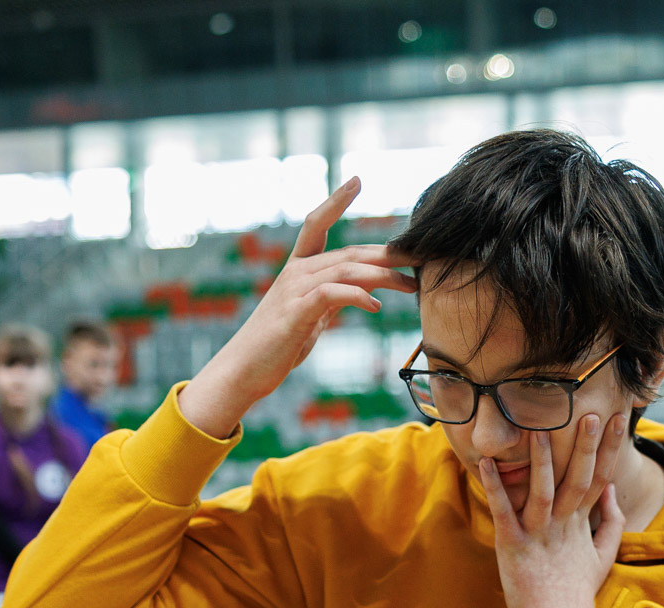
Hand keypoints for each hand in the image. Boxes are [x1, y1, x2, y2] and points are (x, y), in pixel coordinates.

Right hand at [178, 177, 414, 437]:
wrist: (243, 371)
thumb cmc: (277, 346)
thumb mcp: (310, 317)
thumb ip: (331, 299)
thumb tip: (362, 294)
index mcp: (297, 269)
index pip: (316, 224)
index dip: (335, 201)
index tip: (356, 180)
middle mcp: (295, 272)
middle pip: (348, 252)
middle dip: (387, 253)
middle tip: (420, 255)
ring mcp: (294, 291)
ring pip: (345, 270)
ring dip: (383, 276)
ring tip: (410, 284)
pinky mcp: (295, 313)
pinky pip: (332, 295)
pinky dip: (357, 296)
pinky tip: (375, 307)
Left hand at [478, 412, 630, 607]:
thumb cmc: (576, 591)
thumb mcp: (602, 555)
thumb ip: (610, 521)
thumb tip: (610, 490)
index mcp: (582, 523)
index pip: (599, 477)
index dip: (609, 448)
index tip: (619, 419)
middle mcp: (563, 525)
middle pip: (577, 478)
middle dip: (585, 446)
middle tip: (591, 414)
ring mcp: (539, 534)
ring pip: (543, 491)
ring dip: (541, 460)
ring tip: (540, 430)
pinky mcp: (514, 545)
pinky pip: (504, 510)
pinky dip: (495, 486)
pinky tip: (486, 463)